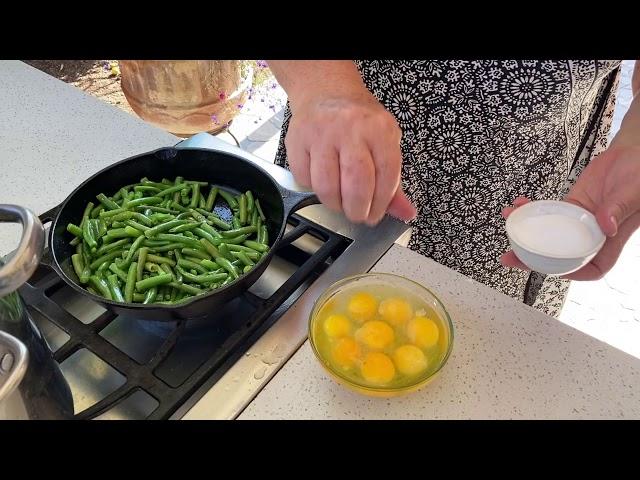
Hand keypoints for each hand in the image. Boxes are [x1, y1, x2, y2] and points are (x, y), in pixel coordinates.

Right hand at [285, 91, 416, 224]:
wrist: (326, 91)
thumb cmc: (359, 121)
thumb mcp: (384, 142)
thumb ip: (394, 182)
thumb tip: (406, 212)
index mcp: (380, 129)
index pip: (386, 175)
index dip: (381, 203)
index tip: (375, 215)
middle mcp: (351, 129)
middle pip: (356, 183)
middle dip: (357, 209)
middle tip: (357, 214)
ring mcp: (321, 134)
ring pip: (326, 186)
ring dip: (333, 203)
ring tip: (339, 202)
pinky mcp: (297, 140)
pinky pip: (304, 178)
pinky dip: (313, 188)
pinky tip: (322, 180)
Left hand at [500, 146, 639, 279]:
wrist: (632, 153)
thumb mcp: (632, 192)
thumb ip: (619, 209)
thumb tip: (607, 226)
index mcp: (611, 239)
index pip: (593, 266)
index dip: (572, 273)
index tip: (550, 270)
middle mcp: (592, 233)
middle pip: (562, 255)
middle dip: (534, 259)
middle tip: (511, 258)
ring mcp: (579, 220)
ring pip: (550, 235)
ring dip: (526, 233)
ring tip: (508, 226)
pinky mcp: (571, 206)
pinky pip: (548, 213)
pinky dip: (532, 210)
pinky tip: (519, 205)